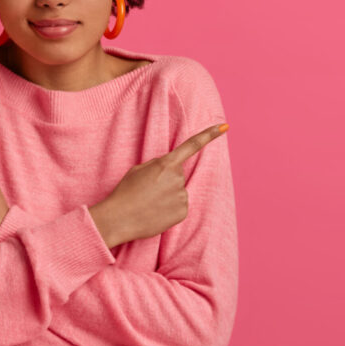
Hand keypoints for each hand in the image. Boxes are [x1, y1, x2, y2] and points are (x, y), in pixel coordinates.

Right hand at [89, 123, 228, 247]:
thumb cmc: (126, 192)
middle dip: (166, 180)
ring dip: (167, 195)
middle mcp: (177, 178)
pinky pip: (179, 206)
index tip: (224, 127)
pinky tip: (155, 212)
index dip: (209, 135)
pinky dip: (169, 209)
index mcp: (166, 164)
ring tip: (149, 203)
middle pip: (178, 175)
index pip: (191, 145)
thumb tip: (171, 169)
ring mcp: (182, 195)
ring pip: (178, 191)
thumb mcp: (138, 170)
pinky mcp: (183, 212)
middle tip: (148, 190)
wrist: (119, 218)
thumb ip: (158, 165)